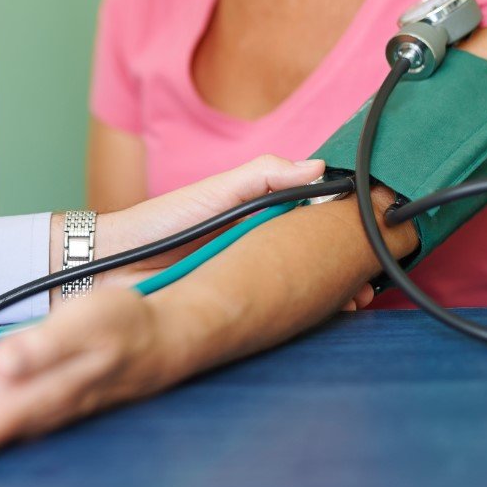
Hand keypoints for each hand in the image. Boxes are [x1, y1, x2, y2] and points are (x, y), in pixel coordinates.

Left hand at [89, 156, 372, 309]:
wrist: (112, 267)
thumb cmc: (160, 223)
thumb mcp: (214, 192)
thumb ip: (262, 177)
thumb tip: (318, 167)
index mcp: (259, 215)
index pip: (314, 218)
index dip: (345, 226)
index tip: (374, 234)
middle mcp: (259, 248)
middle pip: (314, 258)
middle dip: (346, 268)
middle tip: (368, 280)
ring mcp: (249, 279)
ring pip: (301, 286)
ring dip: (331, 294)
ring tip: (353, 301)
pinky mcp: (237, 308)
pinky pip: (276, 311)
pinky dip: (301, 315)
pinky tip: (321, 319)